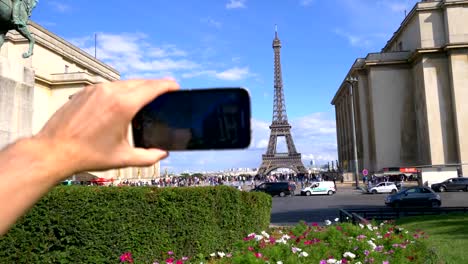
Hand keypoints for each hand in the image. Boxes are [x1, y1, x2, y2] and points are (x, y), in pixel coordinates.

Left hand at [35, 79, 179, 174]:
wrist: (54, 150)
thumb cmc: (87, 155)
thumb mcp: (122, 158)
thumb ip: (148, 157)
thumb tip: (162, 154)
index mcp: (123, 105)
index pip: (152, 87)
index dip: (167, 85)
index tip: (176, 86)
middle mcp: (110, 92)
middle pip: (140, 82)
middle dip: (155, 86)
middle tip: (164, 92)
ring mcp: (96, 89)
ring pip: (124, 83)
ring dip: (137, 88)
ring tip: (144, 98)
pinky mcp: (85, 91)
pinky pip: (109, 87)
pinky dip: (121, 91)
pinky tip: (121, 103)